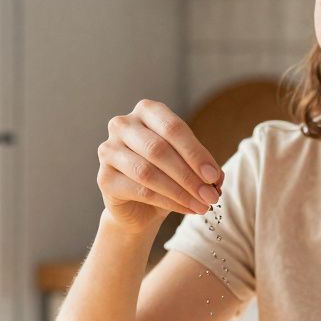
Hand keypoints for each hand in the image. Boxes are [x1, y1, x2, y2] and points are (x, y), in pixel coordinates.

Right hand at [97, 99, 221, 233]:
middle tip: (211, 196)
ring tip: (202, 206)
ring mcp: (108, 150)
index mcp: (147, 111)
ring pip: (148, 172)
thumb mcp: (188, 166)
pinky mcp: (104, 178)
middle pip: (158, 149)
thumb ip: (203, 167)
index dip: (195, 153)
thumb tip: (216, 178)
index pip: (173, 128)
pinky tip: (186, 209)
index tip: (214, 177)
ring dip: (180, 191)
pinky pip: (140, 190)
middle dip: (189, 175)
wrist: (140, 206)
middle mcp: (123, 125)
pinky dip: (168, 201)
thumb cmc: (167, 176)